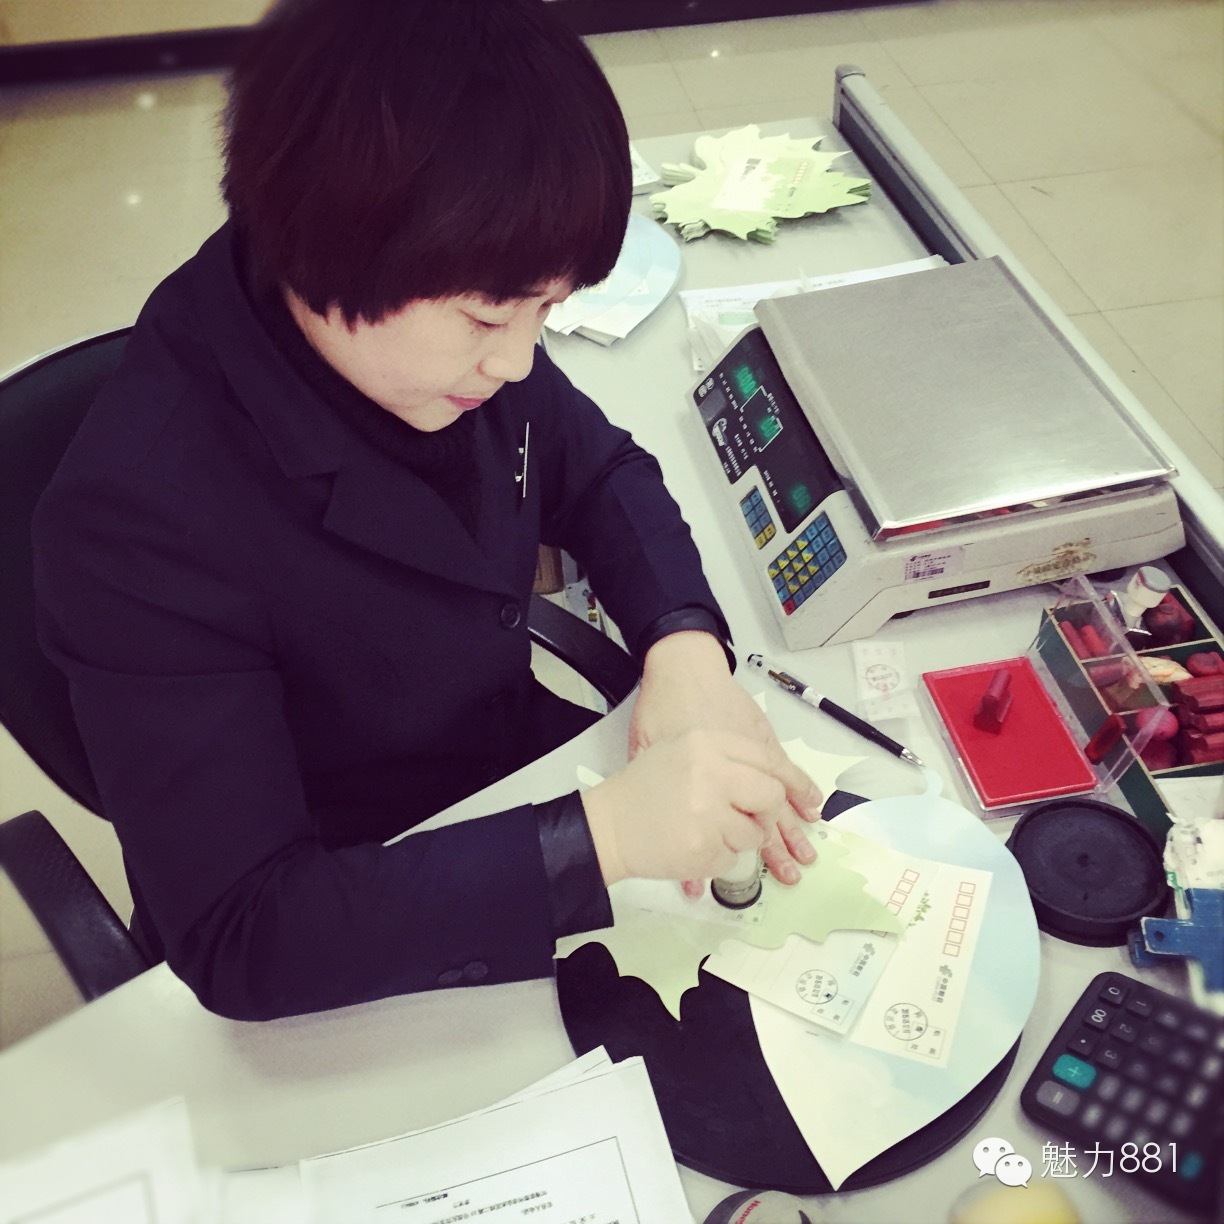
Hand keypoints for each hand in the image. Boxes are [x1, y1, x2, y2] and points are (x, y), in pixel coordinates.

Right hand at [581, 728, 815, 886]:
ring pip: (754, 832)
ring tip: (710, 833)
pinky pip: (733, 858)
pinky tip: (695, 848)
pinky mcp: (702, 845)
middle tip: (758, 822)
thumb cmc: (642, 786)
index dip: (789, 782)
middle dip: (768, 815)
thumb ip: (726, 757)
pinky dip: (720, 859)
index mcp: (706, 743)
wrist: (606, 822)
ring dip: (740, 840)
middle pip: (769, 795)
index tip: (805, 800)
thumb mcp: (682, 750)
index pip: (767, 759)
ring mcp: (707, 810)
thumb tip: (777, 779)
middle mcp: (710, 771)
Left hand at [619, 630, 822, 889]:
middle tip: (789, 875)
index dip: (728, 845)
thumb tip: (662, 824)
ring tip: (805, 856)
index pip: (728, 815)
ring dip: (792, 826)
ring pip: (778, 793)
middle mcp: (735, 760)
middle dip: (774, 846)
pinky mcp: (761, 734)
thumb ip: (654, 780)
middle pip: (761, 810)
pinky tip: (810, 808)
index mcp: (707, 766)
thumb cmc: (663, 703)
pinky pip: (784, 768)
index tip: (727, 871)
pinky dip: (799, 790)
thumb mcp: (646, 744)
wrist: (683, 662)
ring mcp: (752, 746)